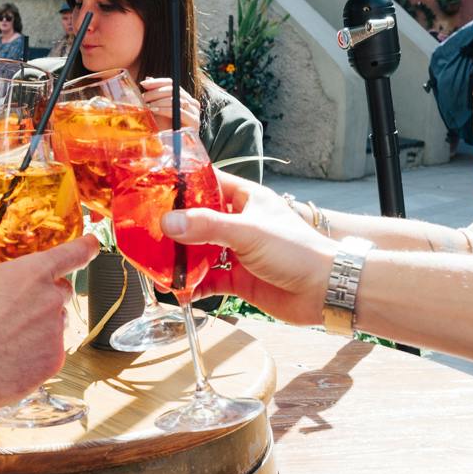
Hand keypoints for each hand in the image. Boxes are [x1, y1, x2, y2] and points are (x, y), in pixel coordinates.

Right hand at [0, 222, 97, 415]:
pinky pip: (52, 351)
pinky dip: (37, 352)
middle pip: (62, 291)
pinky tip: (11, 355)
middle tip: (16, 306)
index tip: (91, 244)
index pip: (73, 253)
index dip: (85, 246)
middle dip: (46, 295)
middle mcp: (51, 300)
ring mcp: (56, 332)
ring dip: (41, 325)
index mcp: (32, 273)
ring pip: (57, 323)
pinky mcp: (54, 361)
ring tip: (8, 334)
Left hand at [139, 78, 201, 132]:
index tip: (143, 84)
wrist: (170, 148)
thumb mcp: (156, 110)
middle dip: (156, 92)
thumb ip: (154, 96)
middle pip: (175, 90)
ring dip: (160, 101)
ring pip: (178, 99)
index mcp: (184, 98)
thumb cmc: (162, 129)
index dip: (157, 82)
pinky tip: (155, 111)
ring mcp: (195, 112)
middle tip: (143, 97)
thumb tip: (147, 80)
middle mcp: (192, 103)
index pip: (172, 84)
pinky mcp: (195, 123)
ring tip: (148, 105)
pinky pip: (180, 111)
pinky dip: (166, 110)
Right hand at [159, 173, 331, 324]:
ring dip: (182, 259)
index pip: (210, 183)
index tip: (155, 189)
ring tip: (157, 263)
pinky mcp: (240, 279)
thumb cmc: (296, 250)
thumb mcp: (248, 231)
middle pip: (200, 220)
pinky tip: (178, 290)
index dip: (184, 185)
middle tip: (147, 231)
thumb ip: (207, 226)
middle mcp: (241, 223)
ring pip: (202, 252)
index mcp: (247, 199)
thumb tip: (168, 222)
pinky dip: (194, 286)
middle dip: (176, 227)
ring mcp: (239, 252)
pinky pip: (210, 280)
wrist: (325, 290)